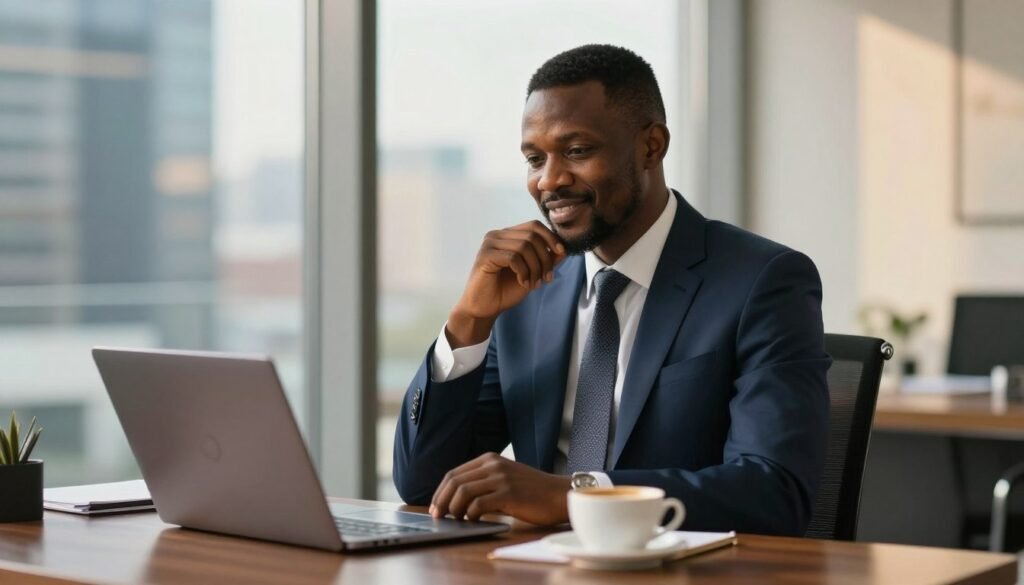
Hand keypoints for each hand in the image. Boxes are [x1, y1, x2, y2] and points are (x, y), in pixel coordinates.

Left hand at [429, 452, 569, 524]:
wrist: (558, 494)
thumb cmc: (532, 491)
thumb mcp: (504, 478)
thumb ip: (483, 482)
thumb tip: (455, 500)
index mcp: (489, 458)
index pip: (454, 473)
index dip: (440, 491)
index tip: (435, 506)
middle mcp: (493, 464)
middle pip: (454, 481)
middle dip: (441, 500)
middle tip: (438, 516)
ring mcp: (501, 478)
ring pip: (463, 492)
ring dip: (454, 509)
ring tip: (456, 520)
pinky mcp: (509, 493)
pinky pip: (478, 504)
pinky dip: (471, 515)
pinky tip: (473, 521)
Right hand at [447, 221, 565, 347]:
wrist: (484, 308)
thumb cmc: (505, 290)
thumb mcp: (532, 273)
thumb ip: (546, 260)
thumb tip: (563, 250)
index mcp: (508, 235)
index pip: (534, 226)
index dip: (551, 237)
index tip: (561, 253)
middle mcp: (497, 235)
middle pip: (532, 236)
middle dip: (545, 258)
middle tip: (546, 278)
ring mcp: (490, 244)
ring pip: (524, 246)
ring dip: (535, 268)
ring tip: (533, 283)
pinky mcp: (485, 256)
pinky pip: (513, 257)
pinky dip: (523, 271)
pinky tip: (523, 282)